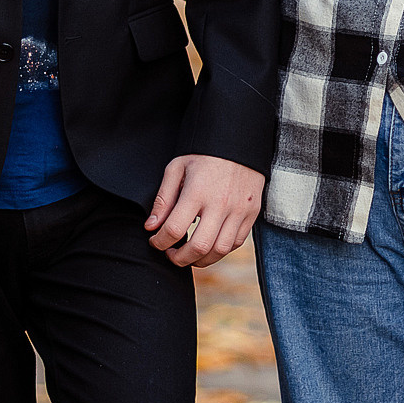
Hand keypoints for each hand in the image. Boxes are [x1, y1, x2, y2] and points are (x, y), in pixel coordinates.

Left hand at [144, 154, 264, 266]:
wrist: (238, 142)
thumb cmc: (203, 155)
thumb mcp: (177, 168)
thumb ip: (163, 199)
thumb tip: (151, 226)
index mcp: (197, 191)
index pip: (174, 229)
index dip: (159, 242)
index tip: (155, 241)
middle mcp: (220, 204)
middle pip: (199, 247)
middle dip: (179, 259)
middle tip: (170, 255)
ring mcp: (239, 210)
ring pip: (220, 251)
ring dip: (201, 260)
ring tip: (189, 255)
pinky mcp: (252, 214)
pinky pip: (236, 243)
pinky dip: (220, 250)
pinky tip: (209, 245)